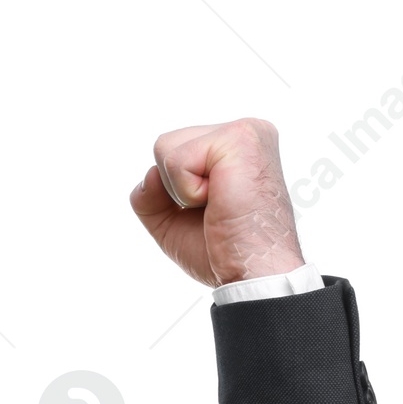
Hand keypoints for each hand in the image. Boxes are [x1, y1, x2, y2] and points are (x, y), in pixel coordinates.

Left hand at [129, 117, 304, 288]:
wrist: (253, 273)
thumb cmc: (222, 251)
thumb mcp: (172, 222)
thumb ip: (150, 195)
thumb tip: (150, 173)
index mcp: (234, 146)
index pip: (172, 152)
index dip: (174, 192)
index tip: (212, 210)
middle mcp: (244, 131)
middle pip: (164, 145)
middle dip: (173, 189)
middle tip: (214, 209)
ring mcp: (244, 131)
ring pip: (164, 148)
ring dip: (181, 191)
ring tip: (218, 205)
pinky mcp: (239, 138)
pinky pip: (175, 161)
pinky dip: (188, 193)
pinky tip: (220, 202)